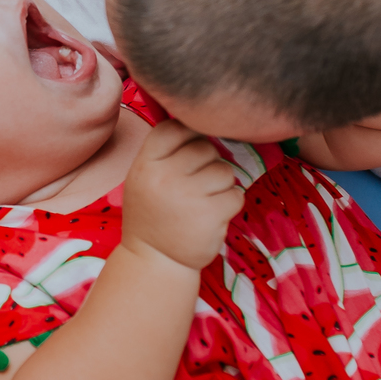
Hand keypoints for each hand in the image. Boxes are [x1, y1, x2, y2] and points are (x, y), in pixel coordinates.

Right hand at [121, 117, 244, 270]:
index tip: (187, 154)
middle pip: (205, 147)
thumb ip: (165, 151)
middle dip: (208, 164)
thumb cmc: (153, 214)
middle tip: (195, 186)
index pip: (174, 127)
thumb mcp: (144, 178)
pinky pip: (237, 195)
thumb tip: (200, 118)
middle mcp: (165, 177)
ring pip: (225, 171)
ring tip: (202, 203)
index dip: (188, 136)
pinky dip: (230, 205)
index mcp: (145, 164)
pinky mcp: (212, 216)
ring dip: (221, 186)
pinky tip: (212, 217)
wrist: (154, 262)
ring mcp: (189, 197)